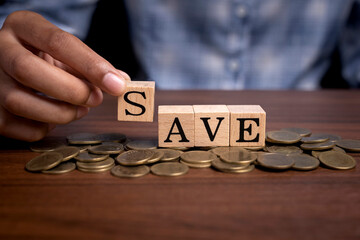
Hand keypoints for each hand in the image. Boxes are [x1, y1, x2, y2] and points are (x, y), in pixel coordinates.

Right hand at [0, 11, 129, 140]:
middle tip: (96, 99)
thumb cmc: (44, 57)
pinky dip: (44, 128)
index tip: (117, 84)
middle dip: (71, 90)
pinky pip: (18, 127)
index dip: (91, 65)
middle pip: (28, 70)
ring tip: (81, 110)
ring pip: (20, 102)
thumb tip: (121, 82)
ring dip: (60, 113)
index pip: (59, 42)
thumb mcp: (64, 52)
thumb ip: (90, 65)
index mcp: (23, 26)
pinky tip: (55, 119)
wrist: (9, 64)